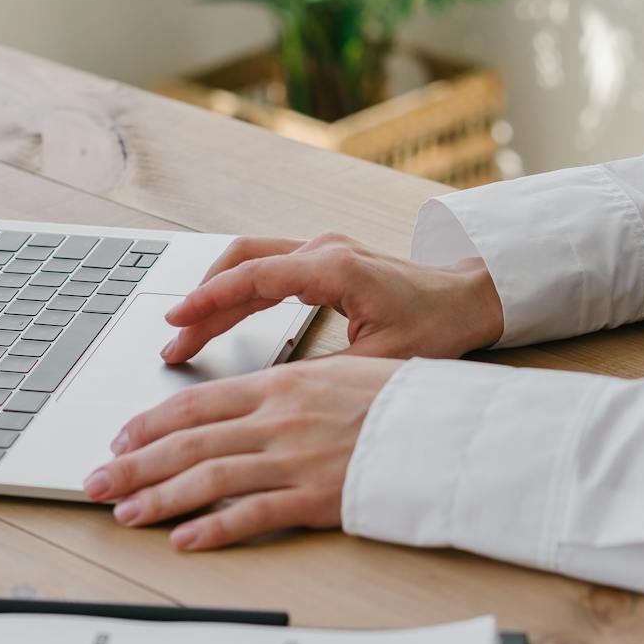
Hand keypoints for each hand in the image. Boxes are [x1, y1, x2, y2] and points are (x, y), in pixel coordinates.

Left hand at [85, 356, 401, 548]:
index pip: (199, 403)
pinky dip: (214, 528)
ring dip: (159, 497)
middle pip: (189, 441)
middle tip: (95, 480)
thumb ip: (288, 391)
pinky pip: (253, 514)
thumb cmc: (402, 399)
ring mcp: (296, 458)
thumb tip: (245, 408)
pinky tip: (185, 539)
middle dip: (134, 463)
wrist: (450, 426)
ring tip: (125, 512)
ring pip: (209, 477)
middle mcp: (280, 418)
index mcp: (283, 383)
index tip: (121, 437)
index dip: (151, 422)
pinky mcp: (317, 497)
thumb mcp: (338, 374)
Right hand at [159, 232, 503, 363]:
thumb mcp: (380, 360)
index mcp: (334, 268)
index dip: (209, 300)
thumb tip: (269, 393)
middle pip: (242, 263)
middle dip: (202, 299)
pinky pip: (269, 270)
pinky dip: (239, 292)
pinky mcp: (325, 261)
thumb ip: (323, 372)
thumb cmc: (437, 326)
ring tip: (186, 333)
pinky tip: (221, 319)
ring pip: (251, 262)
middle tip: (172, 338)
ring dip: (217, 294)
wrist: (471, 297)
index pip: (254, 277)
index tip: (177, 321)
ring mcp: (323, 251)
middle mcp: (323, 250)